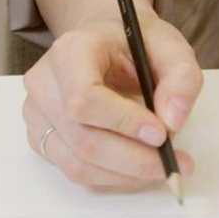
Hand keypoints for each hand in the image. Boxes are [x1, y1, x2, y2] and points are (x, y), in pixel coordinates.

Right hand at [22, 11, 200, 186]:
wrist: (104, 41)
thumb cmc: (134, 43)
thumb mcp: (170, 47)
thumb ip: (181, 79)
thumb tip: (173, 122)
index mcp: (70, 50)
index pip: (84, 98)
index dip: (123, 122)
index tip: (162, 134)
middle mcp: (44, 82)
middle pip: (83, 139)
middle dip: (135, 159)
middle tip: (176, 163)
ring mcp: (37, 113)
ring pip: (78, 163)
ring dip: (126, 175)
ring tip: (162, 166)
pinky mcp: (41, 137)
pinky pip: (75, 170)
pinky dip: (112, 176)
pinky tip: (136, 165)